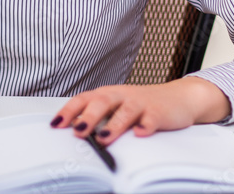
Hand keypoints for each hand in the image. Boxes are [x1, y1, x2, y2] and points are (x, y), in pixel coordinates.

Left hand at [50, 77, 230, 145]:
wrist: (178, 97)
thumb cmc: (141, 104)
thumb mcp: (116, 108)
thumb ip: (97, 117)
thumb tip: (72, 130)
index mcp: (108, 94)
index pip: (84, 99)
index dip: (69, 111)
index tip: (56, 124)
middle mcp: (122, 96)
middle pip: (102, 102)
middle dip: (89, 116)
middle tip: (78, 131)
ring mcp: (141, 103)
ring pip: (126, 111)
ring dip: (114, 124)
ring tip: (104, 137)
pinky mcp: (159, 112)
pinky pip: (152, 118)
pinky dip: (146, 125)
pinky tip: (141, 133)